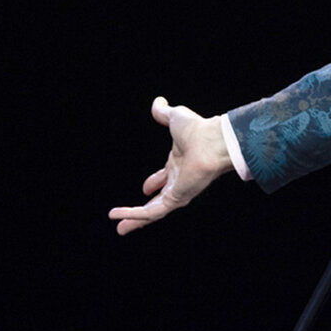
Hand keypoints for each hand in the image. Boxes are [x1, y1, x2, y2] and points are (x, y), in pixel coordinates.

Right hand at [109, 96, 233, 234]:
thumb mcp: (175, 118)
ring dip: (134, 219)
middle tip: (127, 218)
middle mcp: (179, 179)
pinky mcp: (176, 199)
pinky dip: (135, 215)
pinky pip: (152, 212)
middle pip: (158, 199)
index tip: (144, 188)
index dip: (154, 183)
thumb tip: (158, 101)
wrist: (212, 140)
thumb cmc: (199, 129)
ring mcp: (178, 191)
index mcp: (180, 163)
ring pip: (153, 211)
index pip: (165, 178)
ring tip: (119, 229)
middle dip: (143, 209)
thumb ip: (164, 112)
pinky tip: (118, 216)